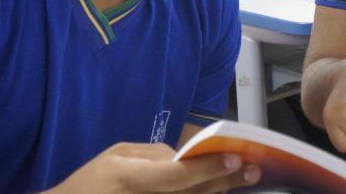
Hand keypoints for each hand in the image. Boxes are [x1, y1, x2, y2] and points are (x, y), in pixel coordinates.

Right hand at [45, 142, 260, 193]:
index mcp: (131, 178)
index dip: (207, 168)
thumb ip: (151, 154)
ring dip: (219, 193)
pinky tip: (221, 191)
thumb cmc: (92, 182)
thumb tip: (184, 155)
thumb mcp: (115, 155)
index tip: (234, 158)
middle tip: (253, 169)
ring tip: (245, 179)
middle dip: (225, 181)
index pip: (177, 174)